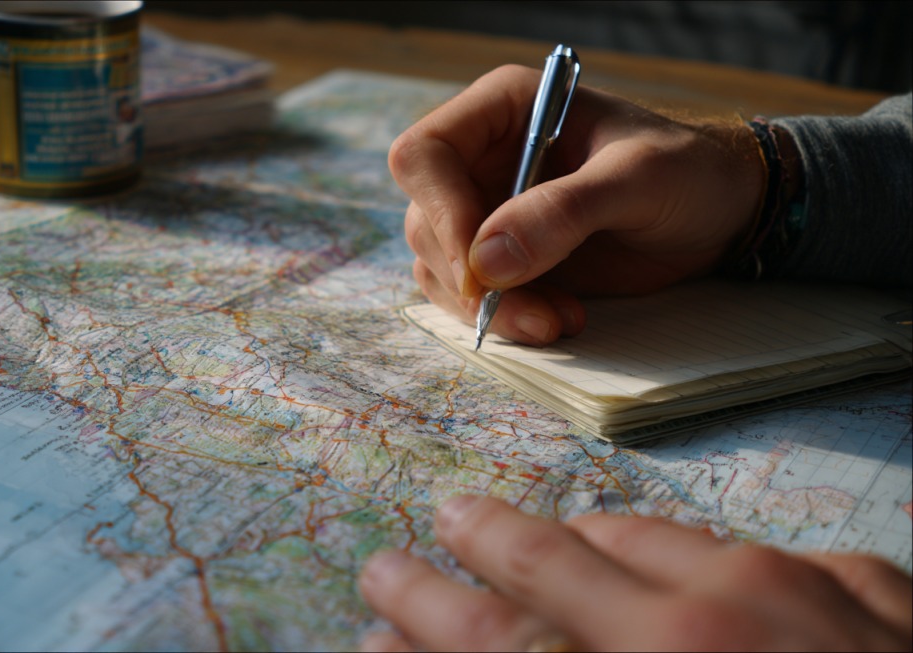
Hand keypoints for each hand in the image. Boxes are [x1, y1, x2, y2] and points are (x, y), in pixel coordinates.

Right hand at [358, 496, 912, 650]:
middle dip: (480, 540)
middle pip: (554, 560)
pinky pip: (776, 557)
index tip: (375, 593)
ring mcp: (800, 595)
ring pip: (658, 535)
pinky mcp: (883, 592)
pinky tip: (727, 576)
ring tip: (558, 530)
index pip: (488, 643)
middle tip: (440, 521)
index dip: (421, 616)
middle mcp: (705, 623)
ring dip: (594, 535)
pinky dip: (729, 563)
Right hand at [392, 65, 764, 345]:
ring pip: (442, 268)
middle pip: (427, 221)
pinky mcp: (504, 260)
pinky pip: (471, 296)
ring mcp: (488, 212)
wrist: (723, 213)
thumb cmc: (689, 171)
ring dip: (490, 307)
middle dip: (472, 278)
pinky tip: (558, 319)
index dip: (441, 211)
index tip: (480, 268)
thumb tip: (485, 262)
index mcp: (502, 112)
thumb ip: (564, 212)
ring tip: (557, 321)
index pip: (425, 155)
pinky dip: (504, 318)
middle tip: (533, 314)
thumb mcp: (639, 179)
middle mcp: (482, 159)